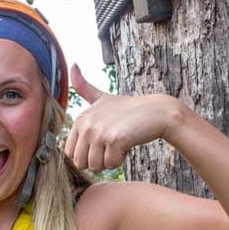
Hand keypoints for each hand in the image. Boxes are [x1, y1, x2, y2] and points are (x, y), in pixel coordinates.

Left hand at [64, 64, 178, 171]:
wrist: (157, 112)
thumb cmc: (129, 109)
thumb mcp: (102, 97)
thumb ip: (84, 87)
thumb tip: (73, 64)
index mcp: (80, 119)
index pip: (71, 154)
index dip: (89, 153)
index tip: (103, 140)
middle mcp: (86, 124)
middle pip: (81, 163)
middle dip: (97, 159)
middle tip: (111, 144)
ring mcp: (99, 132)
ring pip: (95, 166)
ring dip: (109, 160)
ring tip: (118, 143)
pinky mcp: (114, 139)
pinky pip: (111, 164)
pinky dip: (121, 159)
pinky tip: (127, 145)